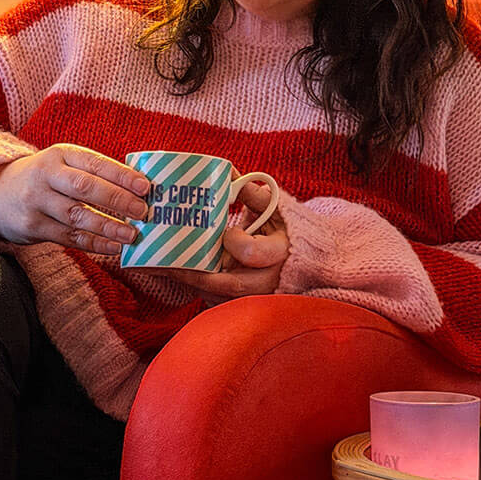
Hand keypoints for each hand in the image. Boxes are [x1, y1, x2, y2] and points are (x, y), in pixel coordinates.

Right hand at [0, 144, 150, 254]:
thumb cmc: (45, 179)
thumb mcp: (63, 164)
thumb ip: (93, 172)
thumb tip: (140, 189)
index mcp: (60, 154)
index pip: (95, 163)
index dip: (121, 175)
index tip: (146, 187)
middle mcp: (46, 174)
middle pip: (85, 187)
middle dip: (117, 200)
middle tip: (142, 211)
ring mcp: (36, 201)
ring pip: (76, 215)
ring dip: (107, 226)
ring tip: (131, 235)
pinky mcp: (32, 226)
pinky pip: (68, 237)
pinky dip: (93, 243)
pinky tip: (112, 248)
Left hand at [158, 180, 287, 303]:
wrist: (309, 259)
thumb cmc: (290, 230)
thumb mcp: (276, 209)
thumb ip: (252, 194)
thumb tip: (227, 174)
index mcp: (280, 251)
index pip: (251, 252)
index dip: (233, 242)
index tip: (226, 231)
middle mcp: (271, 279)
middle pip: (232, 284)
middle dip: (197, 275)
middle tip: (171, 263)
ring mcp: (261, 296)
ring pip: (223, 298)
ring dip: (195, 286)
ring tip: (170, 271)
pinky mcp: (251, 305)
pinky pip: (223, 304)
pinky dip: (204, 293)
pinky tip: (187, 279)